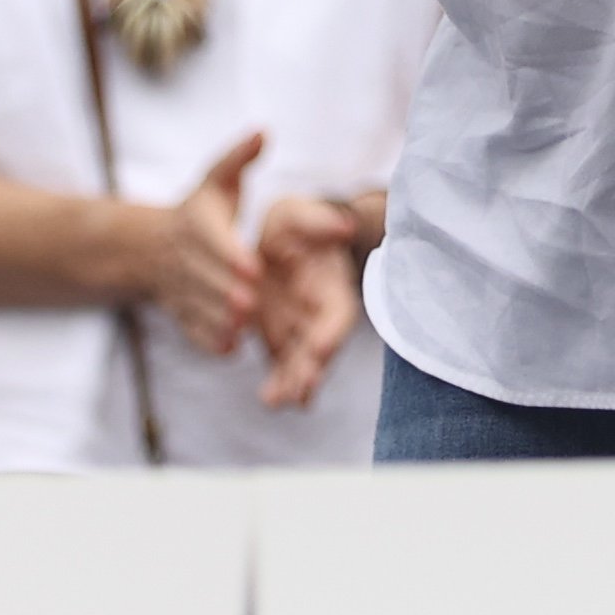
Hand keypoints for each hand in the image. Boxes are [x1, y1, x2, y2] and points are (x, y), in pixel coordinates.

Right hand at [143, 129, 263, 355]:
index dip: (231, 256)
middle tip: (251, 303)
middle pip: (207, 279)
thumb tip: (264, 131)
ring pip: (199, 308)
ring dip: (219, 319)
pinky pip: (191, 330)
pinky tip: (228, 348)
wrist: (151, 247)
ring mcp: (181, 290)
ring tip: (242, 327)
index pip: (214, 243)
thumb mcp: (217, 180)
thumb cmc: (200, 211)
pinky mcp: (182, 314)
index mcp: (198, 226)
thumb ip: (240, 157)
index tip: (252, 267)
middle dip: (228, 291)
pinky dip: (207, 340)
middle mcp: (186, 260)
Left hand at [252, 191, 374, 409]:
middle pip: (322, 347)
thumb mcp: (299, 214)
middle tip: (300, 389)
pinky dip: (279, 384)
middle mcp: (320, 312)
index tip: (321, 348)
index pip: (339, 313)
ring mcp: (301, 328)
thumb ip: (319, 221)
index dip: (332, 332)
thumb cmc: (291, 223)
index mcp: (330, 283)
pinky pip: (282, 366)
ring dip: (295, 382)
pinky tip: (271, 399)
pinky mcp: (280, 338)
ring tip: (279, 399)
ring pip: (303, 363)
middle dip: (312, 369)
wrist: (271, 237)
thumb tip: (344, 225)